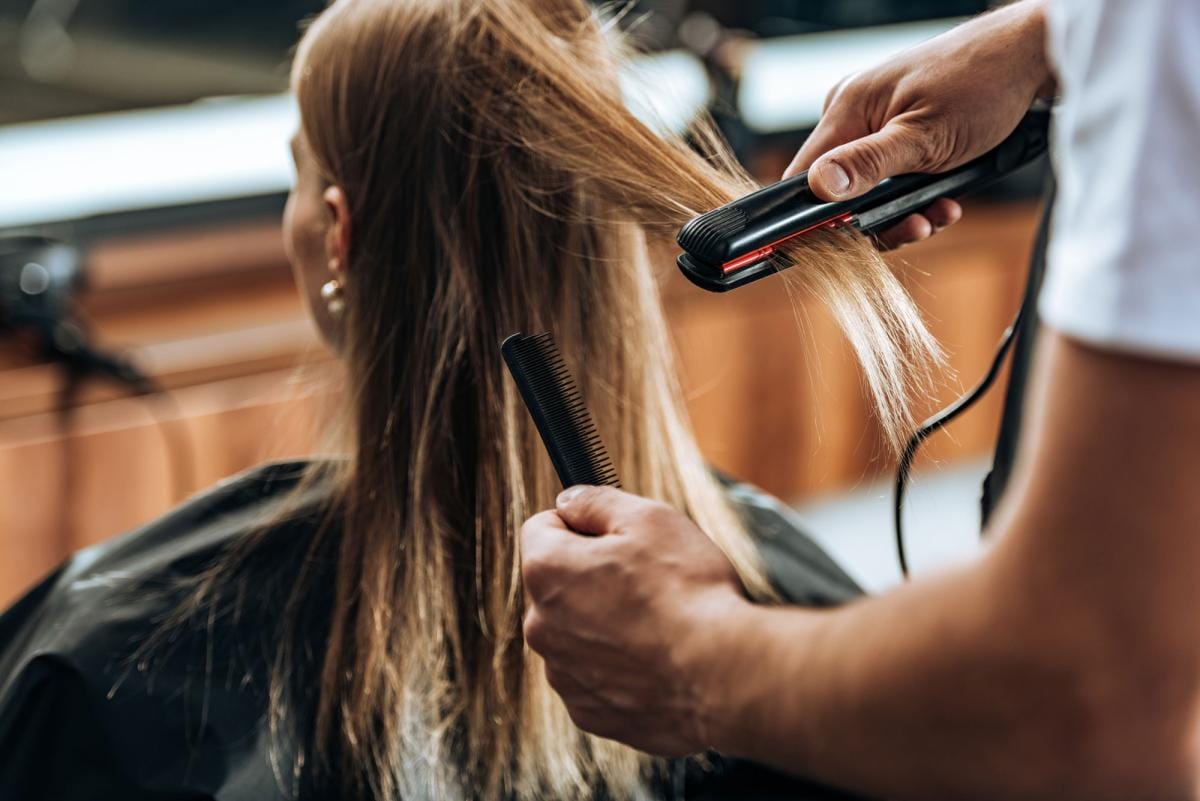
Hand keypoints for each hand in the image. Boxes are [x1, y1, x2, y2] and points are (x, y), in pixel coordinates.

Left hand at [520, 485, 750, 755]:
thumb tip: (570, 501)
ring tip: (657, 624)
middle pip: (558, 584)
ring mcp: (562, 674)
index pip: (541, 528)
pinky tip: (656, 660)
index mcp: (546, 571)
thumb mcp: (649, 519)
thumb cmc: (689, 593)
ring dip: (603, 623)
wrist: (724, 677)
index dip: (580, 523)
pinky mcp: (588, 711)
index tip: (615, 536)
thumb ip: (596, 502)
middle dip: (591, 576)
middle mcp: (540, 626)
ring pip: (576, 631)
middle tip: (647, 580)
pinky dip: (619, 666)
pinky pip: (594, 675)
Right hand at [785, 0, 1053, 249]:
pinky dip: (916, 198)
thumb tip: (819, 186)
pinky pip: (891, 178)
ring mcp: (875, 123)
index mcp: (847, 109)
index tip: (842, 242)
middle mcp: (853, 115)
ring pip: (868, 189)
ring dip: (902, 213)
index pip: (804, 175)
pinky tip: (945, 202)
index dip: (815, 217)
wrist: (1030, 57)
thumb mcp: (925, 136)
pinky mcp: (898, 132)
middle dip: (874, 219)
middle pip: (837, 190)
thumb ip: (868, 163)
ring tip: (939, 216)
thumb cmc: (982, 85)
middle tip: (914, 229)